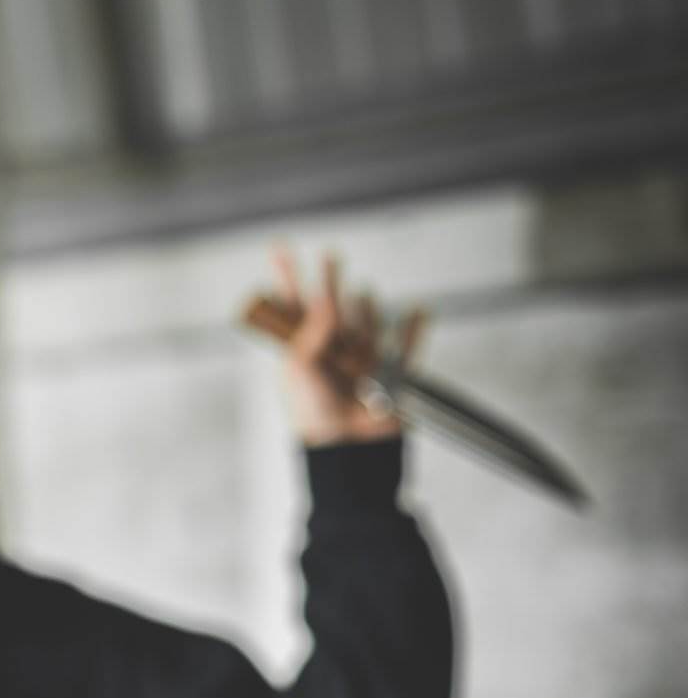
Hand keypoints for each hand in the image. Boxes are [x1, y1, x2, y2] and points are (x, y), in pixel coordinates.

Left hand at [265, 247, 428, 446]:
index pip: (294, 307)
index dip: (288, 278)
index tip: (280, 249)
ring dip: (367, 307)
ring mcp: (362, 360)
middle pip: (333, 308)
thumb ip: (311, 333)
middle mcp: (332, 351)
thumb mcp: (300, 370)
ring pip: (368, 323)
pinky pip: (408, 346)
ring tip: (363, 294)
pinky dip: (414, 328)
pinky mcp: (391, 373)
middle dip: (331, 281)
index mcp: (304, 349)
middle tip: (331, 255)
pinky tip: (418, 310)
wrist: (347, 448)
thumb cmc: (314, 413)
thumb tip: (323, 301)